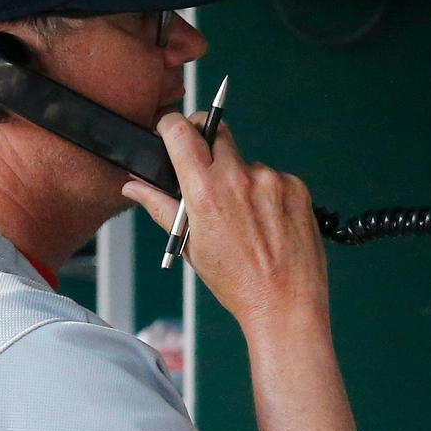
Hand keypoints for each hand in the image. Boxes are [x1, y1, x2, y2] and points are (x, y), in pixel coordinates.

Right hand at [123, 112, 328, 332]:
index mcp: (205, 191)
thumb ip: (161, 208)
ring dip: (239, 179)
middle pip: (216, 132)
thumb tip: (133, 186)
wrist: (285, 305)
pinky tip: (267, 223)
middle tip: (206, 170)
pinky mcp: (296, 186)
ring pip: (245, 162)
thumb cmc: (236, 282)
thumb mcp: (190, 245)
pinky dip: (266, 193)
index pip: (181, 131)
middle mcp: (239, 177)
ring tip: (244, 219)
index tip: (172, 132)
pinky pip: (273, 178)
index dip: (172, 126)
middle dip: (206, 144)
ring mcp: (271, 180)